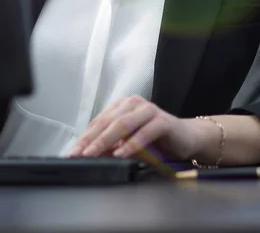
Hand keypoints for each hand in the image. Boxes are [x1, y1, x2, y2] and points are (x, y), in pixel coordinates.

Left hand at [69, 96, 199, 162]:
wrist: (187, 138)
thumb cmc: (156, 141)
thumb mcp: (129, 144)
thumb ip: (112, 146)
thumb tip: (90, 155)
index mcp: (123, 106)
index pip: (100, 121)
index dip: (85, 136)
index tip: (73, 151)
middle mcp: (134, 104)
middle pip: (108, 121)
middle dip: (91, 139)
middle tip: (79, 153)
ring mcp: (149, 110)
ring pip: (123, 124)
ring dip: (107, 140)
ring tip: (94, 153)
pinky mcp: (163, 121)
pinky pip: (145, 132)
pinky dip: (132, 143)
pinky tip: (121, 153)